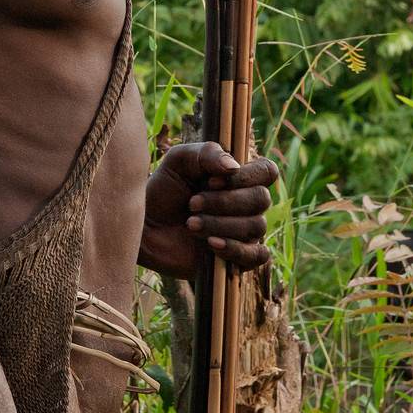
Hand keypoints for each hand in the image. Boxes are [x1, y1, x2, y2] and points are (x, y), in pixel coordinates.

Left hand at [138, 140, 278, 280]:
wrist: (145, 227)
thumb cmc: (163, 190)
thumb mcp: (178, 161)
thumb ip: (206, 153)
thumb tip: (234, 166)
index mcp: (238, 178)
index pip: (267, 171)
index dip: (245, 176)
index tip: (211, 180)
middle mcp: (246, 204)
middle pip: (261, 199)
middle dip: (225, 202)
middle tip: (192, 203)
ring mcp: (244, 232)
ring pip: (256, 227)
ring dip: (221, 224)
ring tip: (190, 224)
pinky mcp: (237, 259)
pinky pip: (257, 256)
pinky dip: (236, 249)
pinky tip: (211, 244)